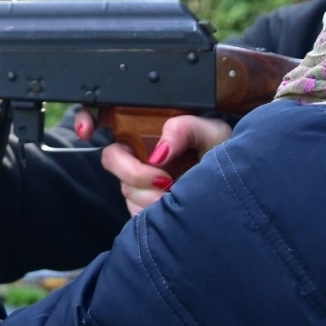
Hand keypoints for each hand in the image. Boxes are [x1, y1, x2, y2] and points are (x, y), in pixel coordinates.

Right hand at [76, 112, 231, 215]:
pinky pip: (134, 211)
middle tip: (164, 179)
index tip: (87, 130)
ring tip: (180, 194)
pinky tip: (171, 206)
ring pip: (125, 188)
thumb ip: (184, 129)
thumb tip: (158, 151)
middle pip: (112, 157)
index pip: (107, 115)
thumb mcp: (212, 134)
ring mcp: (139, 181)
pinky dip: (153, 211)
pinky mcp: (141, 207)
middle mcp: (140, 152)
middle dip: (133, 172)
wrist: (238, 195)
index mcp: (151, 127)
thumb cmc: (225, 158)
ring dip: (152, 196)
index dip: (88, 118)